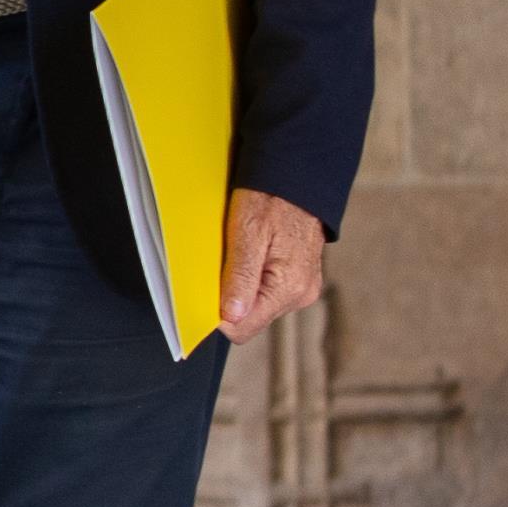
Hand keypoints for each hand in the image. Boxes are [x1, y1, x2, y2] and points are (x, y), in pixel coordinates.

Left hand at [221, 187, 325, 342]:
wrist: (299, 177)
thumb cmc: (273, 198)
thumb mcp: (248, 232)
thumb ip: (241, 277)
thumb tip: (231, 318)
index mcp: (289, 288)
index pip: (242, 328)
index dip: (218, 314)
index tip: (207, 289)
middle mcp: (299, 295)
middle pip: (249, 318)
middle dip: (229, 298)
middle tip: (224, 263)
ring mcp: (300, 289)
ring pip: (255, 305)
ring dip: (239, 286)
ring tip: (240, 253)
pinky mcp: (297, 280)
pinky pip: (265, 291)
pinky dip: (251, 278)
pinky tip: (250, 254)